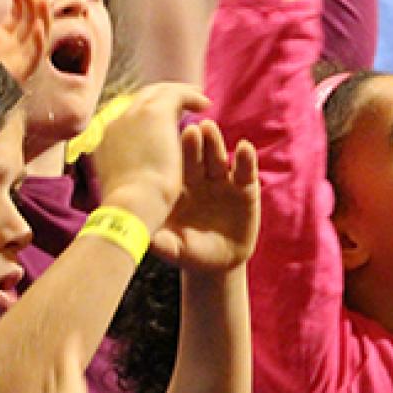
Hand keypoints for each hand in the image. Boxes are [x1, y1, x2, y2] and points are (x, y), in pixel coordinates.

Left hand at [0, 0, 51, 83]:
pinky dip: (39, 42)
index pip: (20, 14)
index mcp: (1, 40)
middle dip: (32, 0)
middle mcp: (14, 48)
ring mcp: (18, 60)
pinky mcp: (19, 73)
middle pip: (32, 20)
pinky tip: (37, 27)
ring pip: (38, 34)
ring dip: (40, 16)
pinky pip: (35, 57)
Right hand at [92, 83, 211, 229]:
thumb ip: (126, 175)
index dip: (145, 116)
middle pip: (139, 100)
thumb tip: (131, 177)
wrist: (131, 205)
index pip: (126, 118)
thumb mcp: (122, 190)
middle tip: (183, 100)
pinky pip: (175, 95)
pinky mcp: (155, 113)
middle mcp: (115, 122)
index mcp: (104, 140)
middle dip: (162, 97)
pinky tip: (206, 105)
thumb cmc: (127, 210)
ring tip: (198, 99)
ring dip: (177, 94)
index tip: (163, 120)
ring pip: (156, 93)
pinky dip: (191, 97)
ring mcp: (133, 114)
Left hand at [150, 121, 260, 273]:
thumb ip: (162, 243)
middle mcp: (199, 180)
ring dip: (215, 143)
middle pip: (197, 156)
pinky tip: (244, 147)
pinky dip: (245, 159)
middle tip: (193, 128)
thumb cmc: (189, 253)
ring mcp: (222, 182)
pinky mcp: (245, 189)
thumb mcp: (173, 249)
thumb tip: (147, 239)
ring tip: (210, 129)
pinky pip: (244, 171)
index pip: (176, 166)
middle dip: (196, 142)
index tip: (171, 140)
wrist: (218, 264)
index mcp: (177, 188)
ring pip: (218, 158)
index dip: (174, 155)